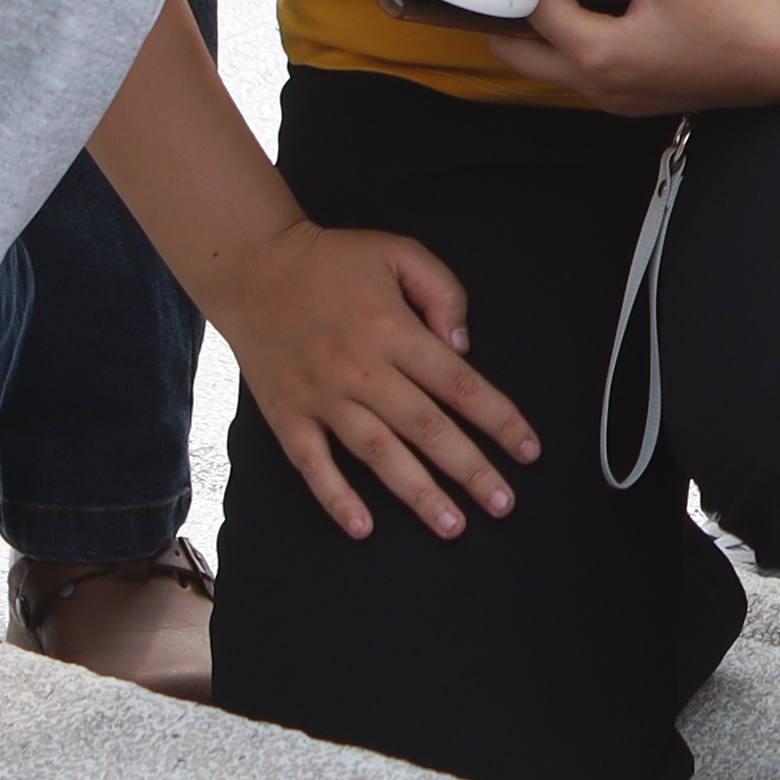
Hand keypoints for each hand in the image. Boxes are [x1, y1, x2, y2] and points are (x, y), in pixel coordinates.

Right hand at [210, 216, 534, 541]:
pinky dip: (336, 497)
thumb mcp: (398, 253)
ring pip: (378, 454)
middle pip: (427, 429)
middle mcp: (362, 370)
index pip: (460, 384)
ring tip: (452, 526)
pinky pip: (313, 464)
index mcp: (394, 331)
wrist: (252, 267)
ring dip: (418, 493)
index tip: (527, 450)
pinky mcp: (288, 414)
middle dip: (470, 470)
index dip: (498, 420)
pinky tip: (363, 527)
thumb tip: (463, 346)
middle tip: (502, 505)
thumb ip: (442, 292)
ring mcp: (323, 397)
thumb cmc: (330, 260)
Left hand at [485, 0, 779, 114]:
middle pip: (522, 55)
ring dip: (548, 33)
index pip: (534, 13)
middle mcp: (597, 85)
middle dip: (516, 16)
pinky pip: (585, 75)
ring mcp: (614, 98)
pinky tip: (603, 12)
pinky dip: (578, 46)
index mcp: (597, 54)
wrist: (776, 60)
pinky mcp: (633, 100)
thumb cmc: (729, 18)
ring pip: (553, 68)